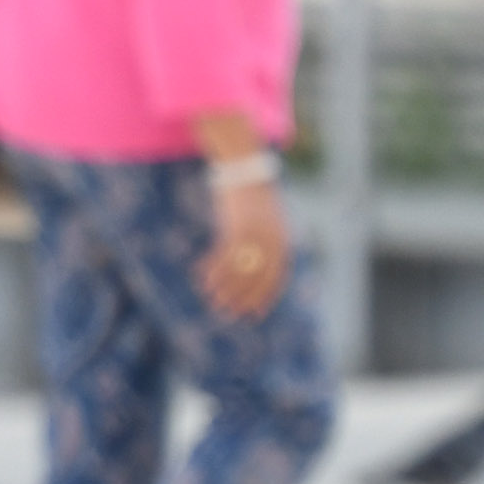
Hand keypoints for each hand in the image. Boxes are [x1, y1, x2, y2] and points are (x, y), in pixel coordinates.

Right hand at [199, 169, 290, 317]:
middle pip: (257, 277)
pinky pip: (225, 254)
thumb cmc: (254, 199)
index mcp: (282, 241)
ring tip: (211, 298)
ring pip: (239, 269)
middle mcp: (272, 240)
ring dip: (224, 286)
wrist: (246, 169)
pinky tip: (201, 276)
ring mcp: (256, 234)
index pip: (277, 278)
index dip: (265, 297)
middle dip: (241, 297)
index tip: (254, 314)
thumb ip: (262, 246)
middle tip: (227, 312)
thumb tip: (251, 272)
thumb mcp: (263, 223)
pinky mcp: (238, 226)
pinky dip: (213, 267)